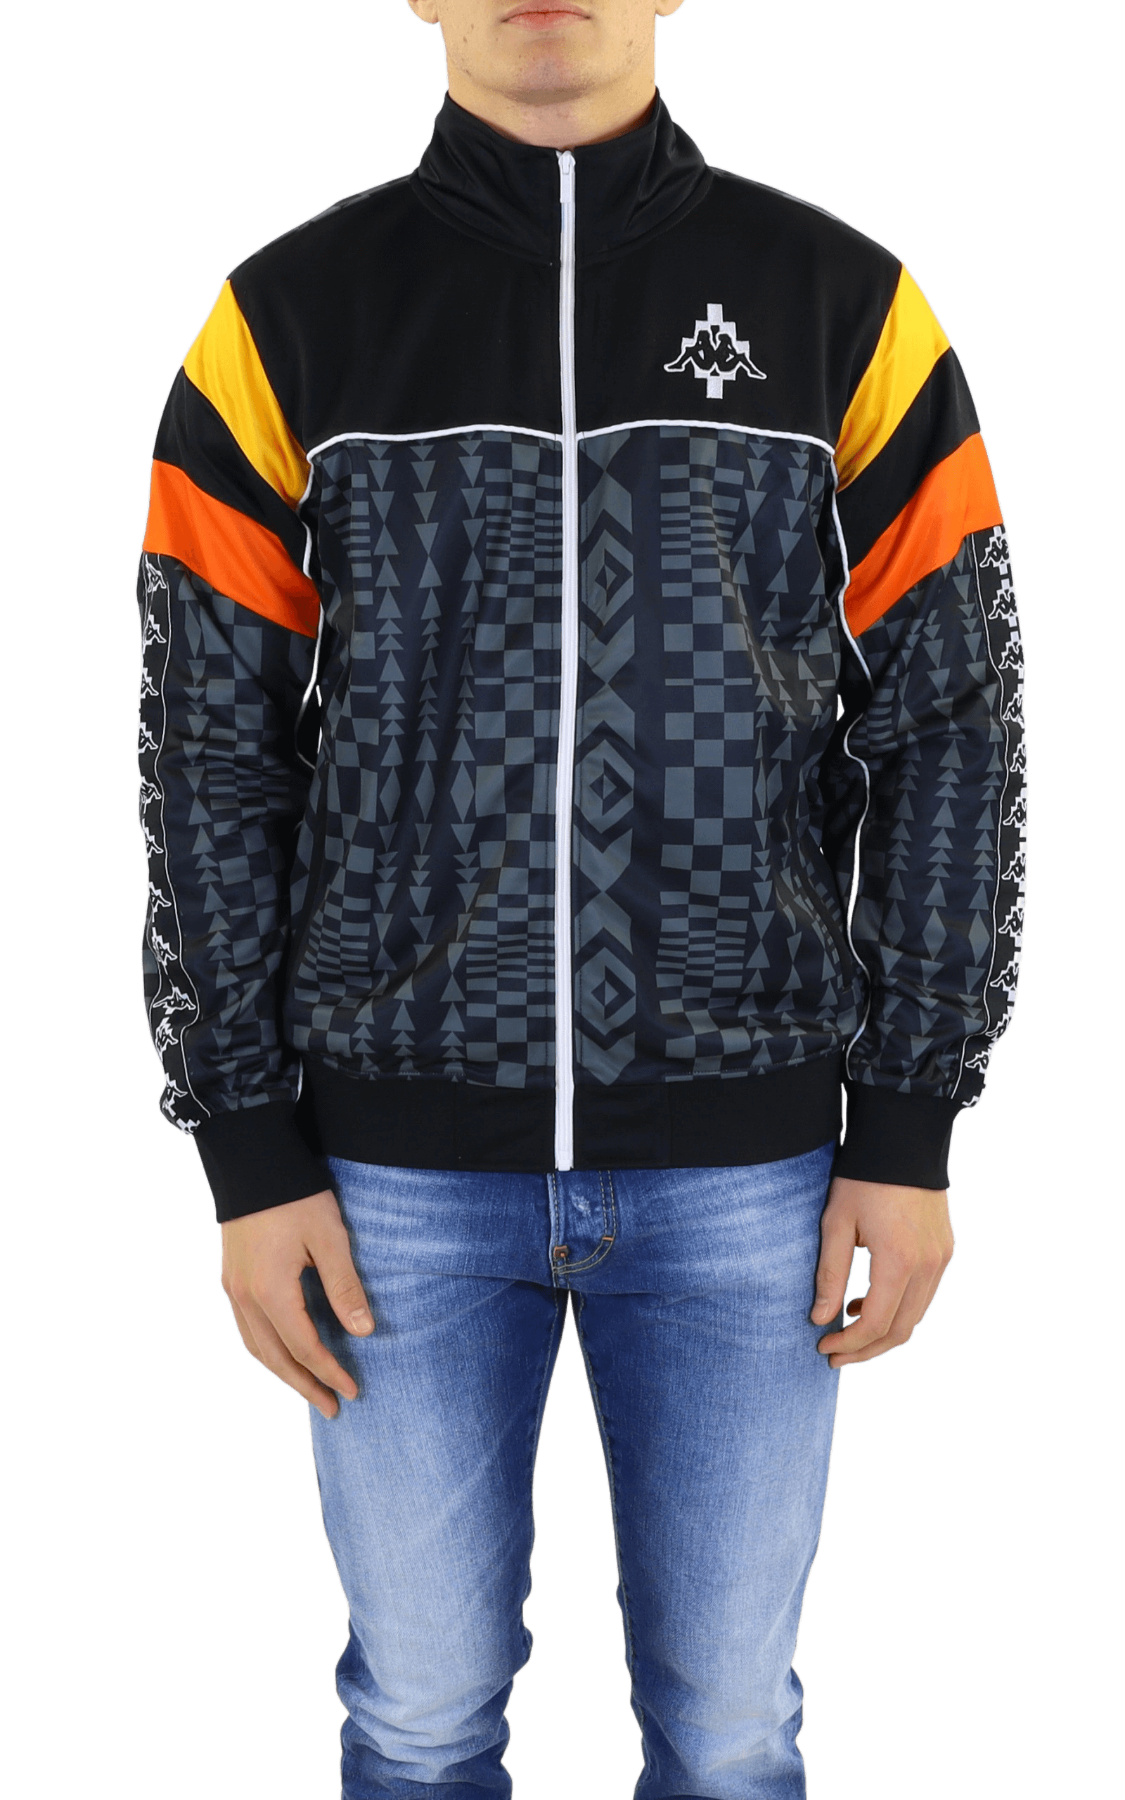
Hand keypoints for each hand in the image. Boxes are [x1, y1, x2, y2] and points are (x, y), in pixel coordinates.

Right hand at [219, 1188, 374, 1419]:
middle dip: (305, 1386)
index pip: (304, 1348)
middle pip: (275, 1358)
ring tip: (309, 1389)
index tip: (353, 1391)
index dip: (329, 1373)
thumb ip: (344, 1287)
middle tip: (332, 1408)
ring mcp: (232, 1288)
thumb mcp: (329, 1238)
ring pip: (256, 1347)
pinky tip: (281, 1353)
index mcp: (271, 1292)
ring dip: (282, 1373)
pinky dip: (266, 1350)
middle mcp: (245, 1297)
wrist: (251, 1161)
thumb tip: (363, 1332)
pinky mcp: (230, 1277)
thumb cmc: (295, 1196)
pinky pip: (246, 1329)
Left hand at [811, 1176, 954, 1368]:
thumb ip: (829, 1274)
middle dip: (866, 1349)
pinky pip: (924, 1295)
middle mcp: (928, 1266)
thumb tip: (820, 1319)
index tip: (823, 1346)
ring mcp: (941, 1259)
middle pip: (901, 1330)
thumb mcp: (836, 1223)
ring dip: (883, 1331)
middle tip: (834, 1354)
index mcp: (899, 1261)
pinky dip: (899, 1308)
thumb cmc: (862, 1178)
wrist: (902, 1139)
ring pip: (916, 1316)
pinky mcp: (945, 1250)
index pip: (875, 1323)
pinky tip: (867, 1301)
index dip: (848, 1343)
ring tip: (846, 1327)